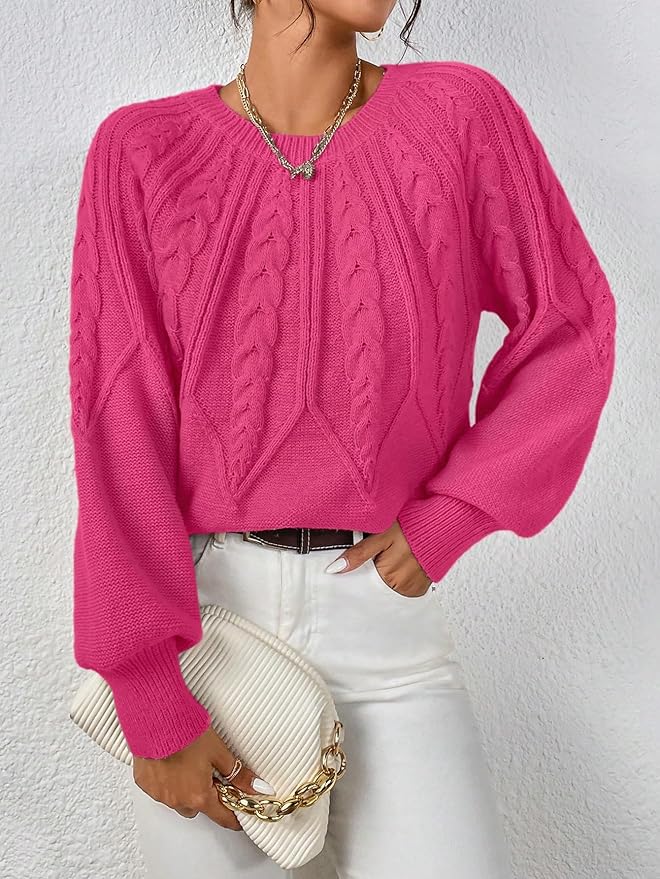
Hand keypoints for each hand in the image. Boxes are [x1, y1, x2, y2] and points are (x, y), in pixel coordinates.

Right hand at [132, 725, 273, 829]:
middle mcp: (177, 800)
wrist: (156, 719)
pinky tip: (171, 762)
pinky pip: (160, 790)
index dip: (234, 817)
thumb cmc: (184, 732)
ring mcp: (159, 794)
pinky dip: (167, 781)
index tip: (240, 815)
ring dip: (185, 789)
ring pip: (178, 800)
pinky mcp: (145, 784)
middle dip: (206, 796)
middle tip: (210, 774)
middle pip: (198, 808)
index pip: (222, 817)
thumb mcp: (219, 751)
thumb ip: (238, 774)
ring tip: (189, 764)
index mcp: (198, 796)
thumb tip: (257, 786)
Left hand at [325, 521, 432, 597]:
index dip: (354, 577)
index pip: (362, 587)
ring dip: (385, 578)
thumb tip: (336, 568)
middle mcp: (401, 587)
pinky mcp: (420, 589)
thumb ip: (359, 553)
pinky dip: (398, 580)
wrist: (443, 525)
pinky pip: (402, 590)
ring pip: (387, 589)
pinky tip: (400, 565)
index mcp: (387, 576)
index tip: (347, 572)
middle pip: (374, 589)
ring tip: (390, 559)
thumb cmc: (414, 527)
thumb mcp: (381, 535)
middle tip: (376, 558)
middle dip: (370, 576)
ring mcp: (412, 590)